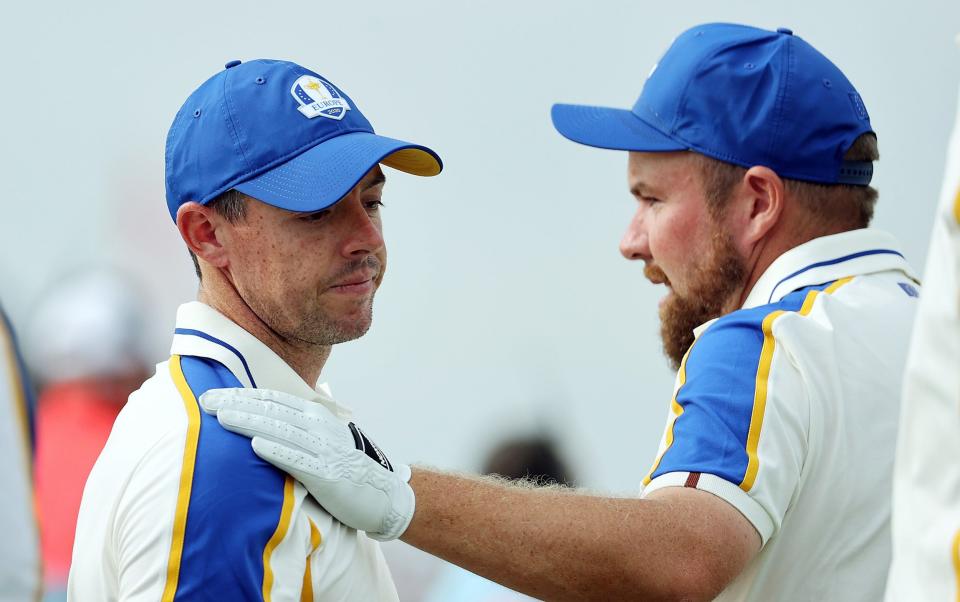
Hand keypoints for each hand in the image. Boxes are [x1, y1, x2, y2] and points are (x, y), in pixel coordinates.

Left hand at [199, 388, 413, 540]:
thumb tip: (265, 419)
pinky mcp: (327, 475)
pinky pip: (298, 460)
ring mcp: (323, 449)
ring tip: (223, 417)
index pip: (272, 400)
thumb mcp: (324, 439)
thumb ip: (298, 428)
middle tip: (205, 401)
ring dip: (250, 421)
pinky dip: (277, 450)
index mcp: (315, 416)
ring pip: (280, 430)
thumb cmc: (348, 469)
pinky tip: (256, 445)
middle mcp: (318, 426)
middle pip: (271, 410)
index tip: (213, 395)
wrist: (385, 496)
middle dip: (236, 404)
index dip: (241, 395)